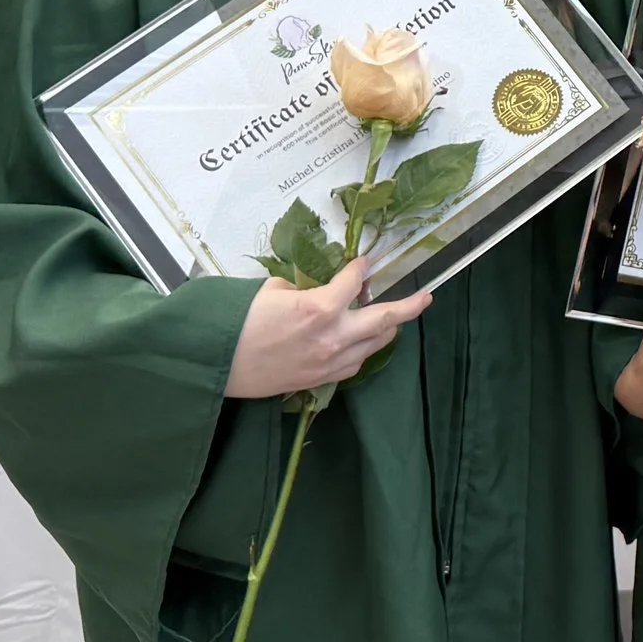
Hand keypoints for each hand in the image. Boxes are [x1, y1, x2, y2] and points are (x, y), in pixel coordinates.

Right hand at [225, 260, 430, 397]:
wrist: (216, 365)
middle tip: (426, 296)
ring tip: (397, 317)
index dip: (360, 269)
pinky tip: (363, 342)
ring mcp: (329, 362)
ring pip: (374, 344)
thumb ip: (304, 288)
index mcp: (320, 308)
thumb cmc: (239, 322)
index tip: (364, 262)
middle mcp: (333, 336)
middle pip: (385, 319)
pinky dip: (364, 350)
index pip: (354, 282)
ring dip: (388, 329)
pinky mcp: (319, 379)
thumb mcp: (272, 291)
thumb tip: (318, 288)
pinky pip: (354, 364)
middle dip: (409, 306)